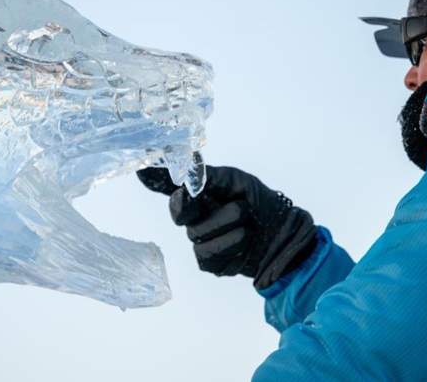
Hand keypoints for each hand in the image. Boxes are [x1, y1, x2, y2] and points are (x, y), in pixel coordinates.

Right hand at [137, 165, 317, 289]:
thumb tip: (185, 164)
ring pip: (198, 234)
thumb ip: (207, 177)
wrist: (282, 236)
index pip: (167, 186)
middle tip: (239, 206)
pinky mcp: (208, 263)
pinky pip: (210, 254)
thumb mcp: (236, 182)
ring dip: (232, 227)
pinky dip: (233, 246)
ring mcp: (198, 241)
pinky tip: (245, 243)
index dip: (153, 177)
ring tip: (249, 225)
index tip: (143, 168)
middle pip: (180, 212)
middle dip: (213, 209)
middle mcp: (193, 216)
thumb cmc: (260, 204)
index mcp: (197, 194)